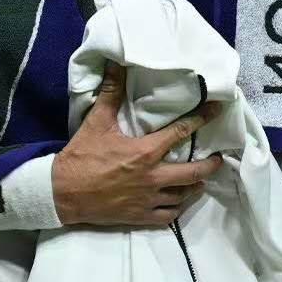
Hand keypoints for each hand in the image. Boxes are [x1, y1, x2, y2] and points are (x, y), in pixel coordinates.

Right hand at [52, 63, 222, 227]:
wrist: (63, 193)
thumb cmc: (81, 157)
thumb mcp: (97, 122)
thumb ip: (111, 93)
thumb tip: (116, 64)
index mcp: (145, 152)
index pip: (181, 132)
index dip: (201, 119)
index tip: (216, 110)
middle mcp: (153, 177)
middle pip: (193, 172)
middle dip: (210, 164)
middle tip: (218, 158)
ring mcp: (148, 200)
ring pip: (184, 196)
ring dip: (195, 186)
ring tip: (200, 180)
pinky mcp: (140, 217)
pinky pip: (168, 216)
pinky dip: (177, 208)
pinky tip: (180, 202)